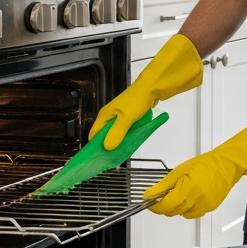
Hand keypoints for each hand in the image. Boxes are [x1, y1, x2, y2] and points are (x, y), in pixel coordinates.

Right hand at [91, 34, 204, 149]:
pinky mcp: (128, 118)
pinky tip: (130, 142)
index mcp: (104, 116)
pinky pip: (124, 131)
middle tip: (113, 157)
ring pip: (115, 134)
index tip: (100, 158)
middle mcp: (109, 117)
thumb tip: (108, 147)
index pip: (94, 135)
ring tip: (122, 152)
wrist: (152, 89)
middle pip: (104, 135)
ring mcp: (119, 117)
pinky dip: (126, 137)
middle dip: (108, 146)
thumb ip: (117, 133)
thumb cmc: (137, 100)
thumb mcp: (126, 119)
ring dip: (119, 142)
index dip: (96, 147)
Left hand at [145, 109, 246, 218]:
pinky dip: (188, 207)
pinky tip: (191, 196)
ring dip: (177, 207)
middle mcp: (196, 202)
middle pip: (172, 212)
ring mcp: (204, 206)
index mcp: (187, 191)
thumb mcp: (180, 171)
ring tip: (181, 193)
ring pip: (183, 214)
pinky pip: (193, 213)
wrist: (227, 165)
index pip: (165, 206)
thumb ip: (163, 185)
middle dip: (165, 205)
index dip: (155, 206)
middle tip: (164, 194)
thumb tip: (148, 194)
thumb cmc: (206, 164)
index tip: (150, 201)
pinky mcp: (210, 208)